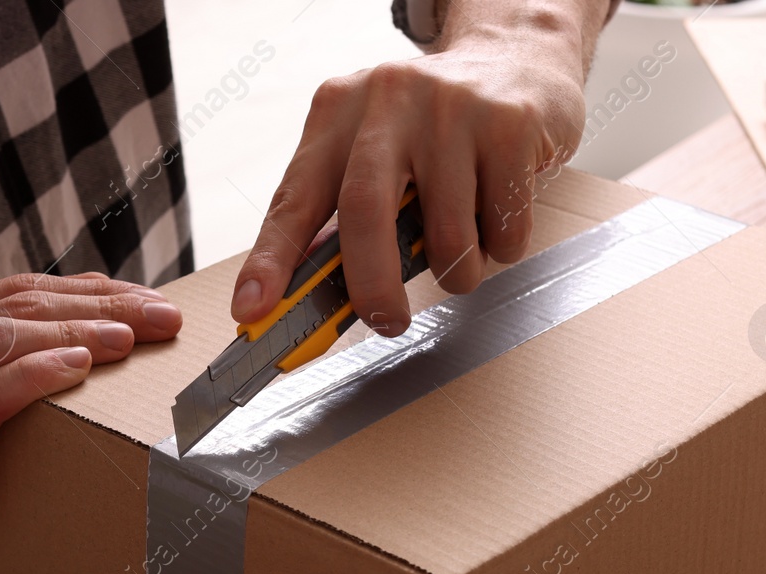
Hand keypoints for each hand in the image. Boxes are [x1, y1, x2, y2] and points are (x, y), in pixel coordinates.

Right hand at [0, 272, 182, 573]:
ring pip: (6, 340)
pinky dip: (38, 374)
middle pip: (20, 306)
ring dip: (79, 333)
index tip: (146, 299)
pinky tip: (79, 367)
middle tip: (163, 315)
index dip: (88, 291)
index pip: (17, 290)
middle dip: (101, 306)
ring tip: (135, 336)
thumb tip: (76, 346)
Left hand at [232, 13, 591, 336]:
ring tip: (462, 247)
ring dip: (457, 271)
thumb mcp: (371, 155)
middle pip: (363, 211)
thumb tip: (306, 303)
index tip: (251, 309)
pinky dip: (501, 246)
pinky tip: (498, 208)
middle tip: (386, 321)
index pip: (294, 198)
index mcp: (337, 113)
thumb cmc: (430, 129)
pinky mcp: (507, 125)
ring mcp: (450, 108)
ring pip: (447, 236)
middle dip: (372, 286)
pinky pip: (502, 229)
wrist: (514, 60)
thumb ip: (339, 219)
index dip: (271, 261)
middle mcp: (386, 102)